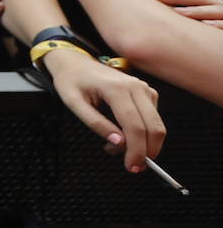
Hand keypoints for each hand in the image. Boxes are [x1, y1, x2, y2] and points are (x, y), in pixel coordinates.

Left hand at [40, 47, 163, 171]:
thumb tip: (119, 143)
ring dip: (142, 143)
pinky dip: (142, 133)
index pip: (135, 126)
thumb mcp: (73, 103)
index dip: (137, 150)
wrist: (74, 61)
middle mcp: (136, 87)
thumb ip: (96, 124)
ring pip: (156, 125)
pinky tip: (122, 134)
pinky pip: (152, 119)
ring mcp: (143, 88)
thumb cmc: (71, 80)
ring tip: (114, 145)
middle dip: (146, 151)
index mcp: (117, 89)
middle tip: (130, 164)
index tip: (131, 166)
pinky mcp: (146, 92)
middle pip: (154, 128)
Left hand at [146, 0, 222, 26]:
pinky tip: (207, 25)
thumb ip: (186, 10)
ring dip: (195, 10)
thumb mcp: (204, 16)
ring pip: (212, 9)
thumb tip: (159, 9)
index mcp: (207, 1)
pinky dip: (218, 24)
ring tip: (178, 12)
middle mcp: (217, 4)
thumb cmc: (219, 24)